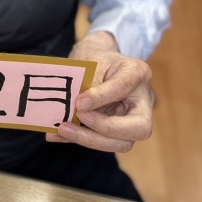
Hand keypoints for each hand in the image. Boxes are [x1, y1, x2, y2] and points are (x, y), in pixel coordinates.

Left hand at [46, 31, 153, 152]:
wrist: (97, 61)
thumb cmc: (95, 58)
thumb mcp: (91, 62)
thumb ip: (87, 86)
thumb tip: (72, 112)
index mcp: (138, 73)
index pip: (123, 88)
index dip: (101, 97)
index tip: (79, 101)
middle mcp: (143, 100)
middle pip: (139, 128)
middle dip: (105, 128)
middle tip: (78, 116)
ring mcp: (134, 119)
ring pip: (123, 143)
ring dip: (91, 140)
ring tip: (63, 129)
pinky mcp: (119, 132)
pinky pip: (105, 143)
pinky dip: (81, 140)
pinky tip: (57, 135)